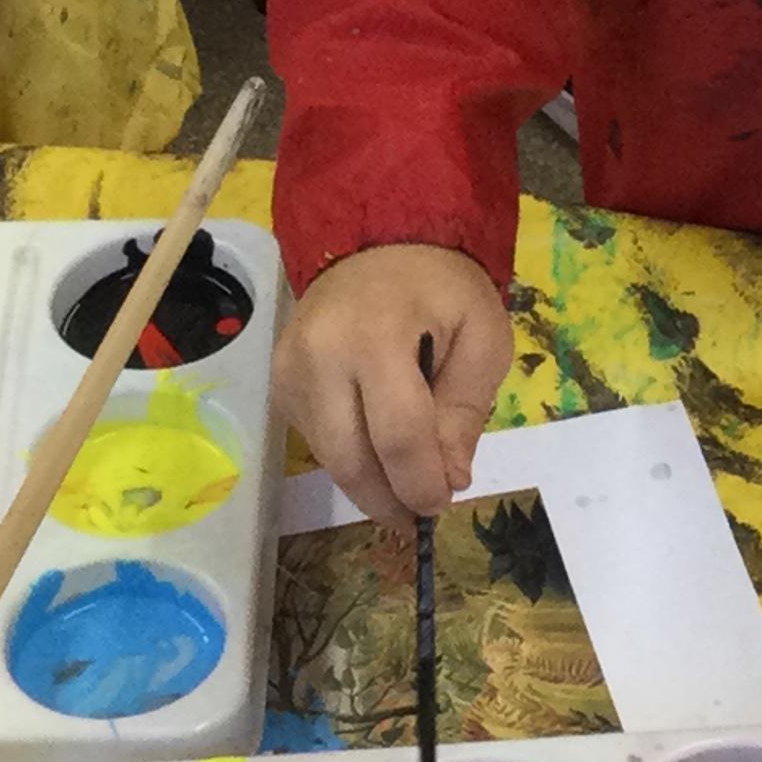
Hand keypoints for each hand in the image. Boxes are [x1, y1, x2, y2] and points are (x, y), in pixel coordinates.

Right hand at [273, 243, 513, 519]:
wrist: (378, 244)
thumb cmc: (441, 288)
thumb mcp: (482, 335)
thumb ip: (467, 408)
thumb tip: (450, 477)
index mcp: (376, 335)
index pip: (397, 434)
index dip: (421, 483)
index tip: (443, 504)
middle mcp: (319, 356)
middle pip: (351, 459)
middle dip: (390, 500)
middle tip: (421, 517)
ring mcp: (289, 371)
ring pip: (329, 458)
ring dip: (369, 486)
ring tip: (405, 492)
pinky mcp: (278, 384)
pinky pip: (316, 441)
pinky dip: (350, 458)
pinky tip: (378, 452)